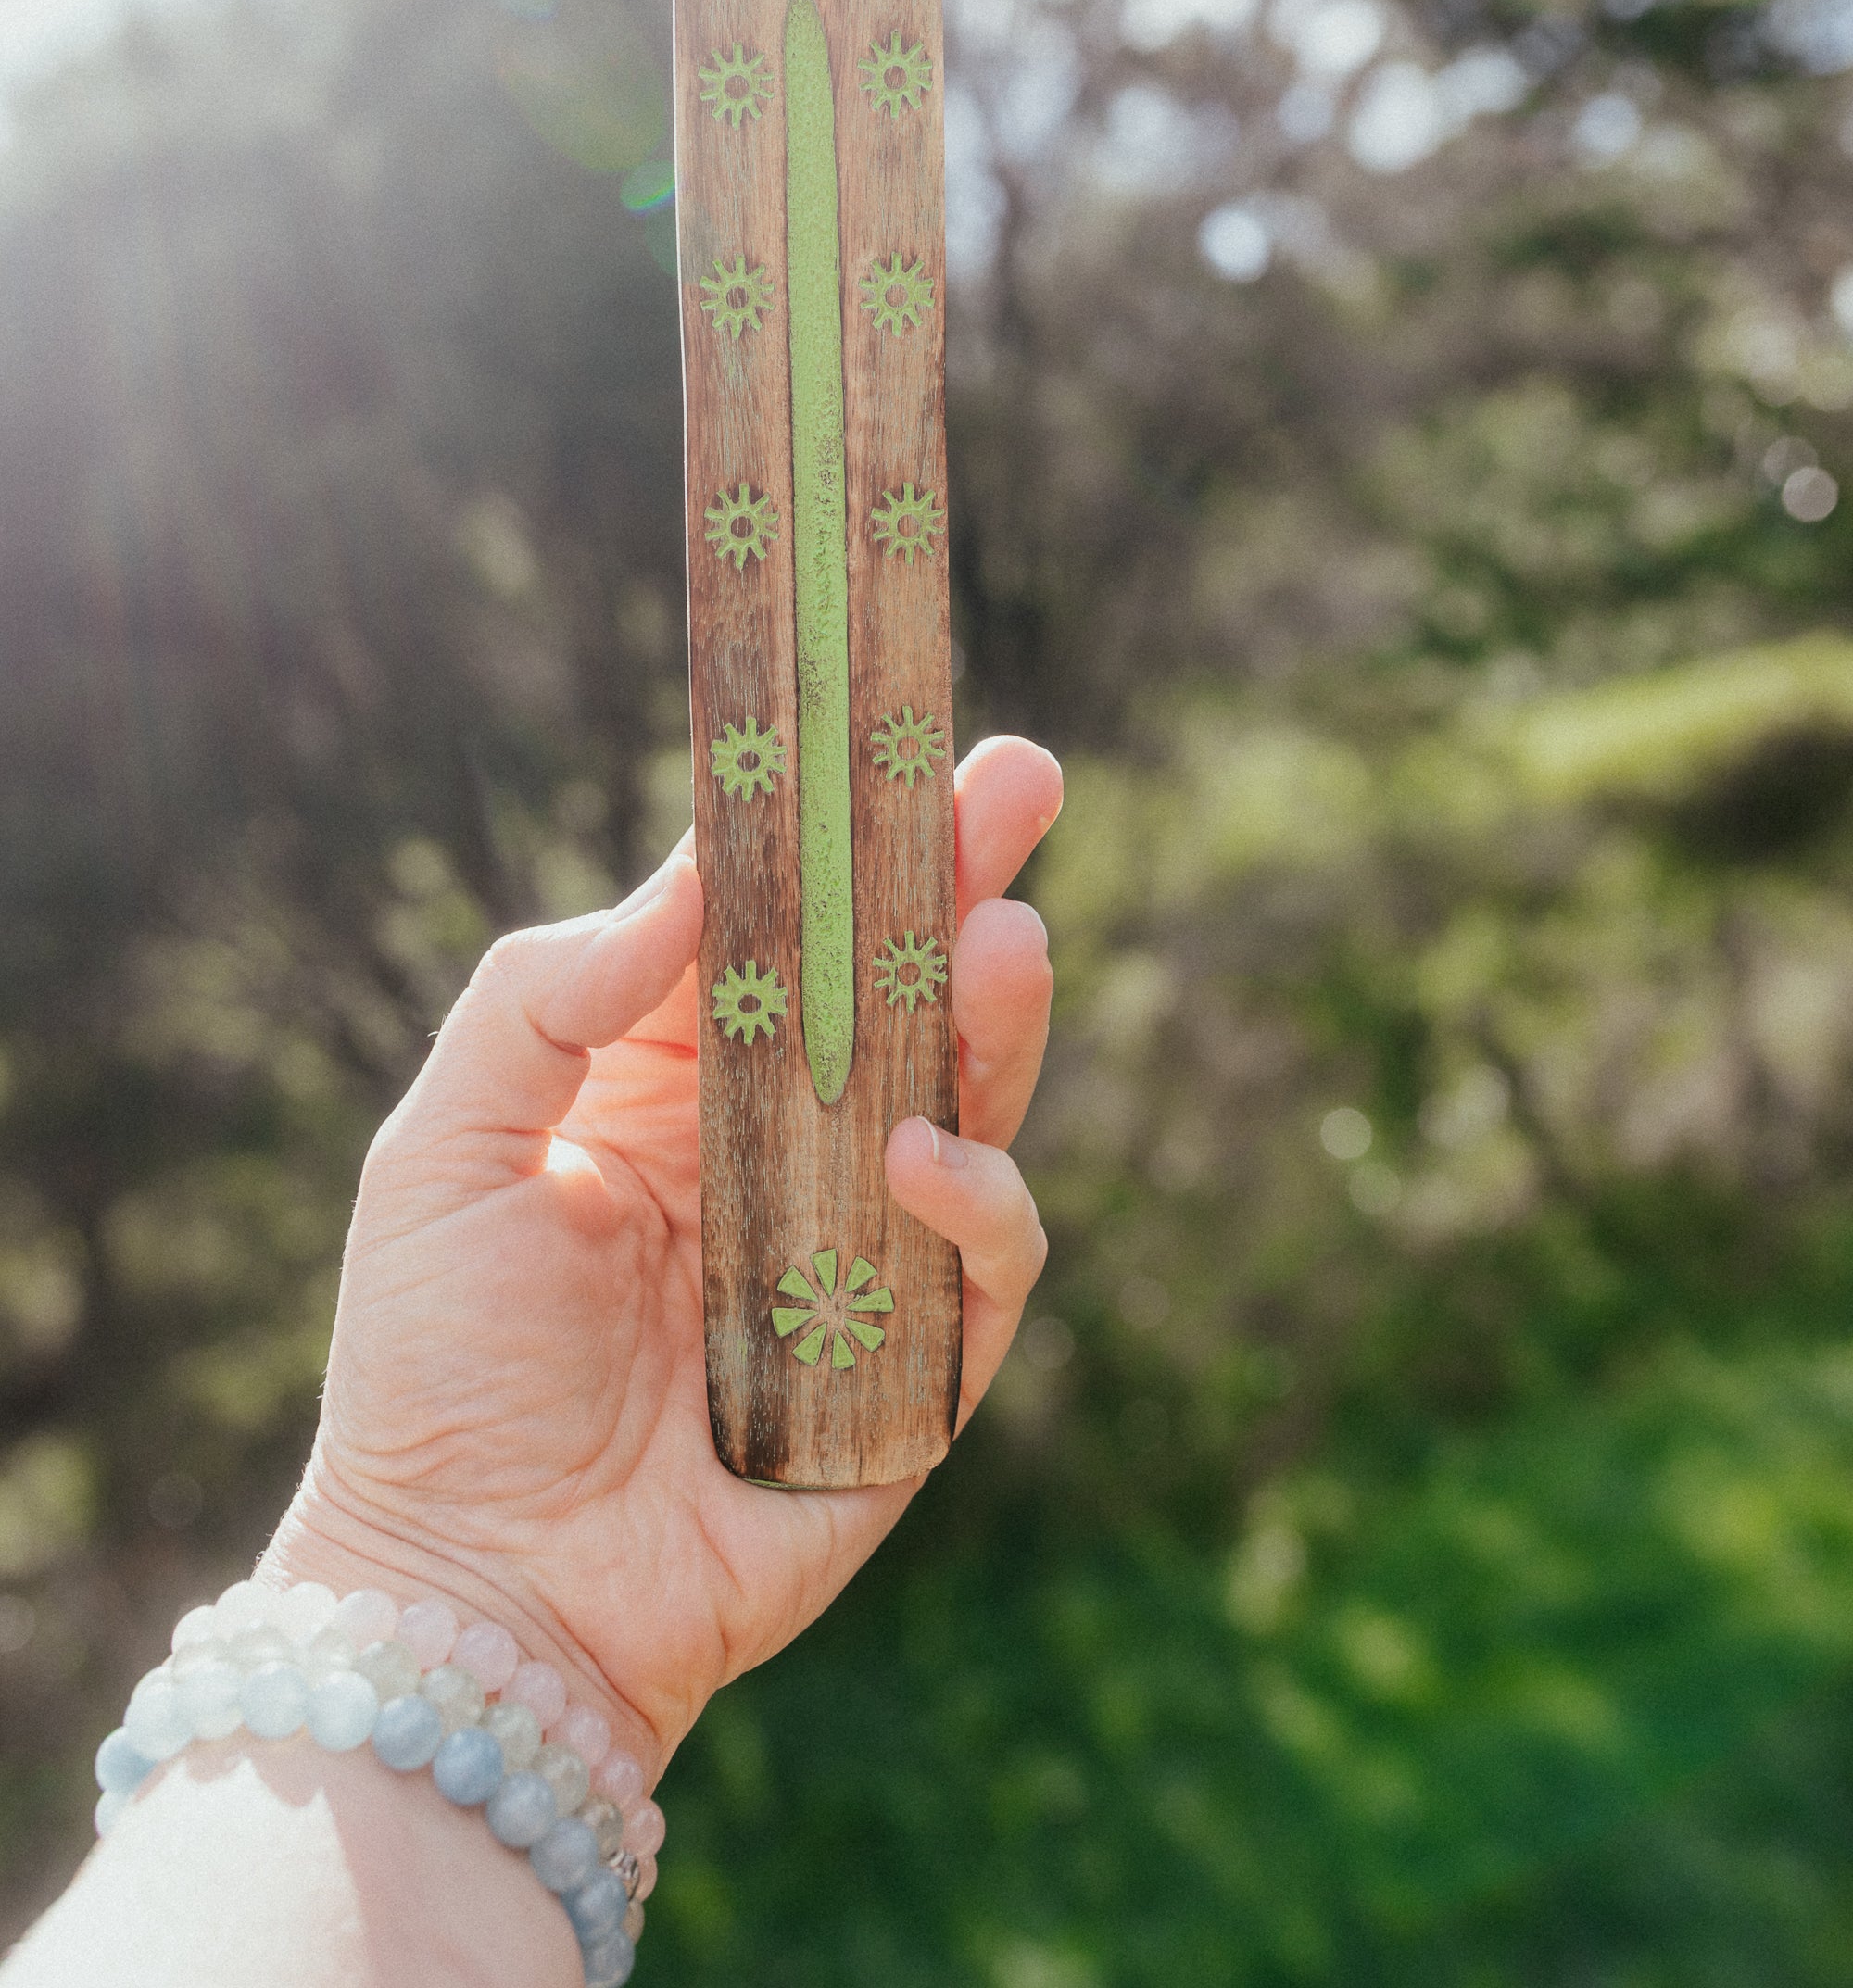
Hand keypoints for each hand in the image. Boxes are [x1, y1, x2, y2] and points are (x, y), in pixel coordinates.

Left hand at [264, 735, 1060, 1784]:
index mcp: (680, 1087)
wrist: (464, 1593)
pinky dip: (976, 1203)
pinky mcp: (913, 1378)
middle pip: (904, 996)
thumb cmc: (433, 1367)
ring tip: (1000, 939)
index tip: (895, 729)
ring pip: (973, 1105)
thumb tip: (693, 877)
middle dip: (963, 882)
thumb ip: (551, 993)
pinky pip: (984, 1269)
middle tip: (1019, 779)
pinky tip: (927, 1154)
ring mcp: (859, 1262)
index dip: (842, 836)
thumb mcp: (444, 1142)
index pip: (787, 934)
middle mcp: (786, 1157)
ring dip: (996, 1018)